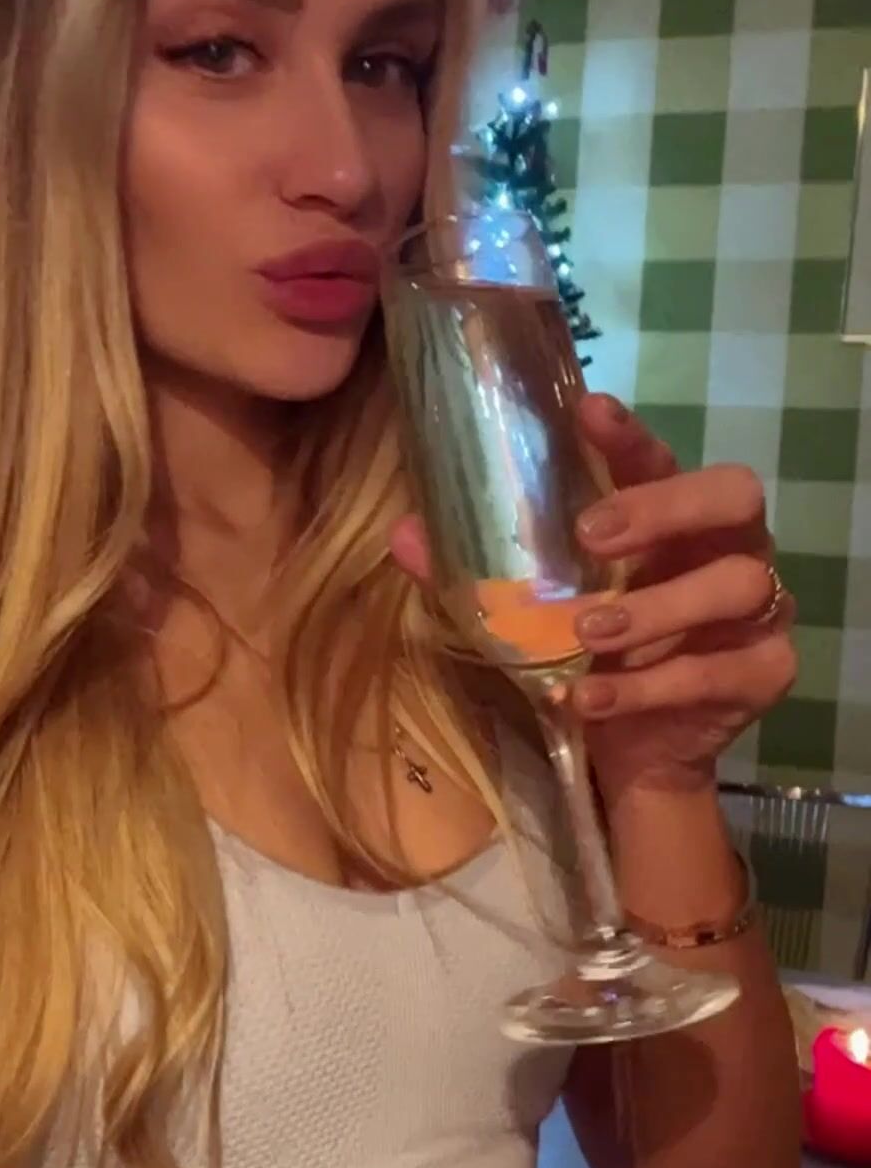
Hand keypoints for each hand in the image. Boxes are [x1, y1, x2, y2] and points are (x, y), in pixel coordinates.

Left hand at [389, 393, 796, 803]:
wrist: (631, 753)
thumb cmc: (589, 653)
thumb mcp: (529, 613)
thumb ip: (475, 571)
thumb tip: (403, 534)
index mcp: (673, 516)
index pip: (661, 456)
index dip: (631, 434)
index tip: (588, 414)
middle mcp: (728, 547)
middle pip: (734, 495)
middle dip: (666, 507)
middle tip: (592, 535)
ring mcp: (757, 610)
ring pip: (735, 585)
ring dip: (656, 608)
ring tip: (587, 630)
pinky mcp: (765, 671)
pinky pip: (716, 671)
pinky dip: (647, 685)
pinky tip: (590, 698)